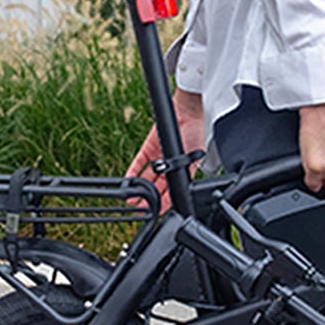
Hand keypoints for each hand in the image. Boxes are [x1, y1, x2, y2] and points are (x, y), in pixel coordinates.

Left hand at [127, 90, 204, 210]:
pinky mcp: (149, 148)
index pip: (173, 190)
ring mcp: (158, 157)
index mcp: (183, 170)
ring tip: (133, 199)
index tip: (159, 211)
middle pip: (158, 185)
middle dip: (150, 198)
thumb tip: (178, 190)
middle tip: (142, 208)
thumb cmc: (195, 133)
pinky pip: (139, 162)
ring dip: (140, 188)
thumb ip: (185, 174)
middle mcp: (169, 165)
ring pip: (147, 177)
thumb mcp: (193, 160)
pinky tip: (129, 181)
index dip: (166, 201)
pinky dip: (133, 172)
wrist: (187, 113)